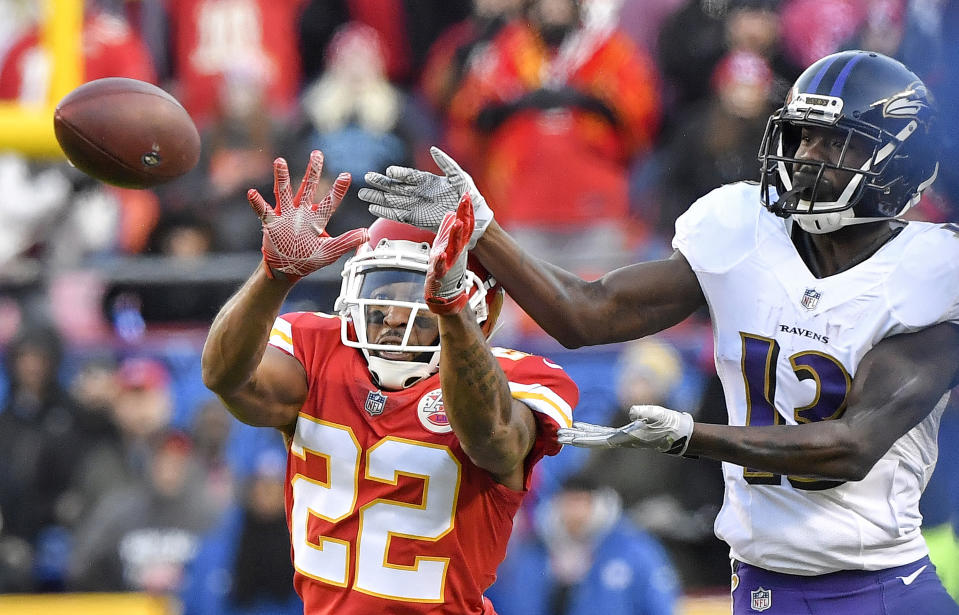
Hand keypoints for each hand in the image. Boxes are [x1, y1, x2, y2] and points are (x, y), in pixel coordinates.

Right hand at [248, 150, 368, 281]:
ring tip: (280, 162)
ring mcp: (285, 216)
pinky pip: (262, 211)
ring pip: (284, 192)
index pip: (330, 201)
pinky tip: (252, 193)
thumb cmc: (309, 259)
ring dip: (282, 178)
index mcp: (317, 219)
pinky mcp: (271, 223)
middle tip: (317, 154)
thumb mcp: (330, 252)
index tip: (346, 175)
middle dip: (313, 171)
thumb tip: (367, 233)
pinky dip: (257, 203)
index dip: (338, 190)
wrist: (287, 269)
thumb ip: (347, 242)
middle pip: (308, 188)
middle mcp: (301, 213)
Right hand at [358, 146, 493, 247]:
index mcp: (427, 181)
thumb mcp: (459, 176)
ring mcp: (415, 206)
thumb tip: (432, 149)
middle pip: (395, 187)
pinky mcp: (415, 219)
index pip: (408, 175)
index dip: (399, 174)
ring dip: (377, 197)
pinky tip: (373, 208)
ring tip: (363, 193)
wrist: (472, 219)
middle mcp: (418, 192)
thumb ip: (446, 162)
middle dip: (381, 183)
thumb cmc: (469, 197)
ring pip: (392, 200)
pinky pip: (397, 215)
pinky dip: (385, 212)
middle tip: (366, 178)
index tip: (389, 172)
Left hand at [425, 193, 473, 313]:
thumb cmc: (443, 269)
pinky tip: (440, 255)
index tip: (466, 195)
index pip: (464, 224)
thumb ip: (448, 230)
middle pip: (463, 231)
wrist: (443, 295)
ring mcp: (450, 262)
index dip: (466, 210)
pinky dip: (441, 261)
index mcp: (457, 244)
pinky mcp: (440, 274)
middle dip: (464, 215)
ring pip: (455, 247)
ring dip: (457, 235)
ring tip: (458, 223)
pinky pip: (441, 267)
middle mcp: (456, 251)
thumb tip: (451, 214)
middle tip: (465, 200)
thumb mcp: (445, 246)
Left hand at [556, 404, 693, 454]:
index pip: (598, 439)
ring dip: (579, 433)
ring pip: (595, 436)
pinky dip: (590, 429)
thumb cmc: (670, 425)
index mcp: (625, 438)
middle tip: (555, 435)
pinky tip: (581, 427)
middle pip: (592, 439)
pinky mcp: (625, 433)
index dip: (582, 438)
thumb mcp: (659, 416)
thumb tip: (633, 411)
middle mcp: (620, 440)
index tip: (567, 439)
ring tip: (563, 431)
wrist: (681, 434)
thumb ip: (646, 412)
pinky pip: (602, 431)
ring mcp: (622, 437)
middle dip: (574, 437)